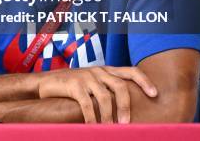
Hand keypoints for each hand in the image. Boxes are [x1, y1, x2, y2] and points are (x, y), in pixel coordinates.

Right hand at [37, 66, 157, 123]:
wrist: (44, 82)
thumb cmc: (71, 87)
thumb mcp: (91, 83)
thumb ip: (105, 89)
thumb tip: (125, 109)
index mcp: (105, 70)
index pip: (130, 71)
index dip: (144, 80)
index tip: (155, 94)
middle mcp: (98, 71)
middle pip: (120, 85)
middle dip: (126, 106)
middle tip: (127, 123)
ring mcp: (85, 77)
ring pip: (104, 97)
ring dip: (109, 116)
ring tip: (110, 129)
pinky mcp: (73, 85)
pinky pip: (87, 104)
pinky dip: (92, 118)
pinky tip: (92, 127)